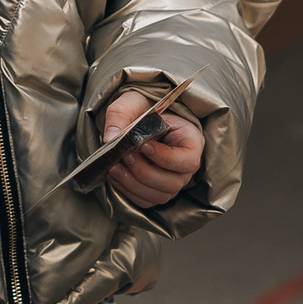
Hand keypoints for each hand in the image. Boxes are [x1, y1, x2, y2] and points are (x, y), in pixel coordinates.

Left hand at [103, 89, 205, 207]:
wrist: (137, 121)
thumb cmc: (143, 111)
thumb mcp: (133, 102)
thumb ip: (121, 114)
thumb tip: (111, 137)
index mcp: (191, 142)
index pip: (188, 160)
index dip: (165, 157)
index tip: (143, 145)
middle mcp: (185, 167)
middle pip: (173, 182)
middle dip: (144, 172)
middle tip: (125, 156)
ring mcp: (172, 182)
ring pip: (159, 195)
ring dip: (133, 183)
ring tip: (114, 166)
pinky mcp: (156, 191)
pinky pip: (145, 201)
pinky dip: (128, 191)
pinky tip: (114, 175)